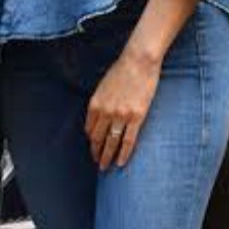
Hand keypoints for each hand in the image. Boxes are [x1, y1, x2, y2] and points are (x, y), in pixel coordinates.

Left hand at [84, 48, 160, 170]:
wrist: (139, 61)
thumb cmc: (122, 69)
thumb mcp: (104, 85)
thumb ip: (100, 101)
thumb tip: (99, 114)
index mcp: (95, 103)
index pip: (90, 129)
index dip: (91, 140)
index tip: (93, 147)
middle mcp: (105, 112)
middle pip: (98, 138)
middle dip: (96, 152)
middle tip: (97, 161)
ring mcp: (120, 116)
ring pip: (111, 143)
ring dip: (107, 157)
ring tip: (105, 167)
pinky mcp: (136, 118)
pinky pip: (128, 141)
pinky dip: (123, 154)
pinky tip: (120, 163)